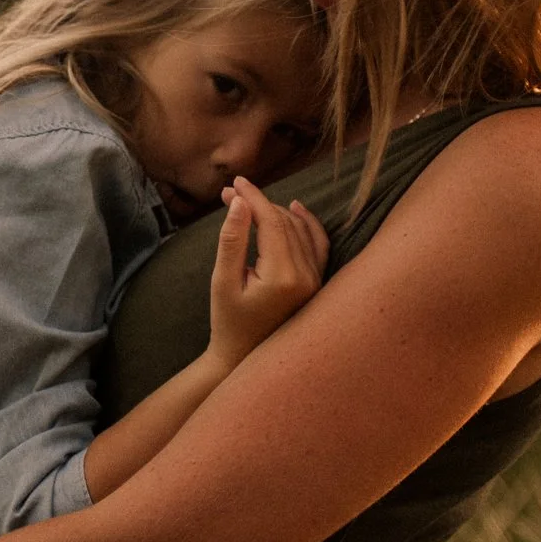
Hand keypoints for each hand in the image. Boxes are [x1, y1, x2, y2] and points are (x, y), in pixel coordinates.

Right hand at [207, 178, 330, 364]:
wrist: (244, 358)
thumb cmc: (228, 322)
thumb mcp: (222, 280)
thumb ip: (232, 240)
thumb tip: (239, 202)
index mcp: (284, 276)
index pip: (271, 222)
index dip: (252, 198)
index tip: (234, 183)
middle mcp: (307, 277)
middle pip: (285, 223)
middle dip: (258, 204)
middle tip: (230, 194)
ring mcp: (316, 281)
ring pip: (300, 230)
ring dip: (276, 212)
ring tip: (248, 203)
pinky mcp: (317, 284)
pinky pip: (318, 245)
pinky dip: (306, 224)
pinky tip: (293, 208)